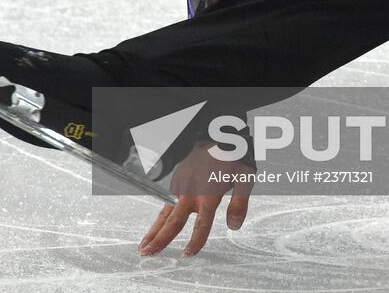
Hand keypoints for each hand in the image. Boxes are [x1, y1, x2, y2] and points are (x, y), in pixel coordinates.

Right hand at [138, 143, 253, 257]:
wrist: (217, 134)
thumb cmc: (232, 156)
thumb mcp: (245, 177)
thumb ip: (240, 203)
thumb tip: (234, 226)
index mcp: (209, 194)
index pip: (201, 224)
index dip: (195, 241)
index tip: (187, 254)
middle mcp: (191, 192)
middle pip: (174, 221)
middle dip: (161, 239)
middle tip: (148, 255)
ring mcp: (181, 186)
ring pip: (165, 213)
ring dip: (153, 231)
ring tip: (143, 247)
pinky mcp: (177, 181)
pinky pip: (166, 203)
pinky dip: (158, 218)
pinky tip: (153, 228)